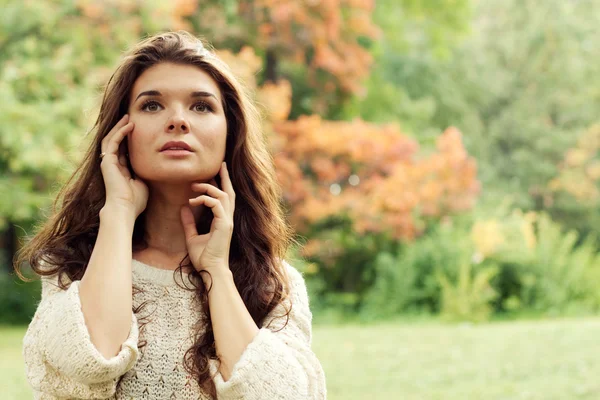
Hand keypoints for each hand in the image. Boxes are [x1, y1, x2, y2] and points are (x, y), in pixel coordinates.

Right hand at [100, 114, 148, 219]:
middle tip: (130, 118)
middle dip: (121, 129)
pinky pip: (113, 142)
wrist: (125, 208)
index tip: (138, 130)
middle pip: (115, 142)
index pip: (123, 150)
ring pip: (111, 139)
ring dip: (119, 127)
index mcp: (120, 170)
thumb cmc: (136, 200)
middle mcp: (112, 165)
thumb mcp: (143, 182)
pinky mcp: (107, 161)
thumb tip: (154, 165)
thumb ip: (144, 173)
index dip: (129, 140)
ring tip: (128, 117)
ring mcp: (108, 163)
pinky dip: (120, 132)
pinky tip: (129, 125)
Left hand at [181, 162, 234, 278]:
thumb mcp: (192, 237)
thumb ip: (189, 223)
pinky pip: (216, 204)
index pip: (225, 198)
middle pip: (230, 192)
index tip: (216, 173)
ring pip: (222, 195)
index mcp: (223, 220)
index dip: (222, 184)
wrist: (210, 270)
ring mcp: (227, 221)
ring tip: (194, 186)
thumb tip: (183, 208)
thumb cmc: (204, 257)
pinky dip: (205, 199)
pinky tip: (192, 201)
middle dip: (225, 177)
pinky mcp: (224, 224)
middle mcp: (228, 218)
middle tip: (220, 165)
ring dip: (208, 188)